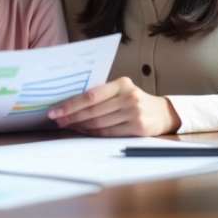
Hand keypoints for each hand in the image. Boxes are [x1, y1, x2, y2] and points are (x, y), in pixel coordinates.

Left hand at [47, 77, 180, 136]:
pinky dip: (93, 133)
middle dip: (72, 116)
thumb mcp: (121, 90)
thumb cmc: (134, 100)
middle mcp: (129, 97)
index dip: (71, 104)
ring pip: (99, 123)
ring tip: (67, 125)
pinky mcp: (138, 128)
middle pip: (93, 110)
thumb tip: (70, 104)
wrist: (162, 112)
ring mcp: (134, 113)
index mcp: (121, 84)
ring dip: (80, 126)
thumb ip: (102, 94)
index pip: (91, 95)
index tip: (55, 110)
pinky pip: (109, 133)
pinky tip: (83, 131)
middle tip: (57, 120)